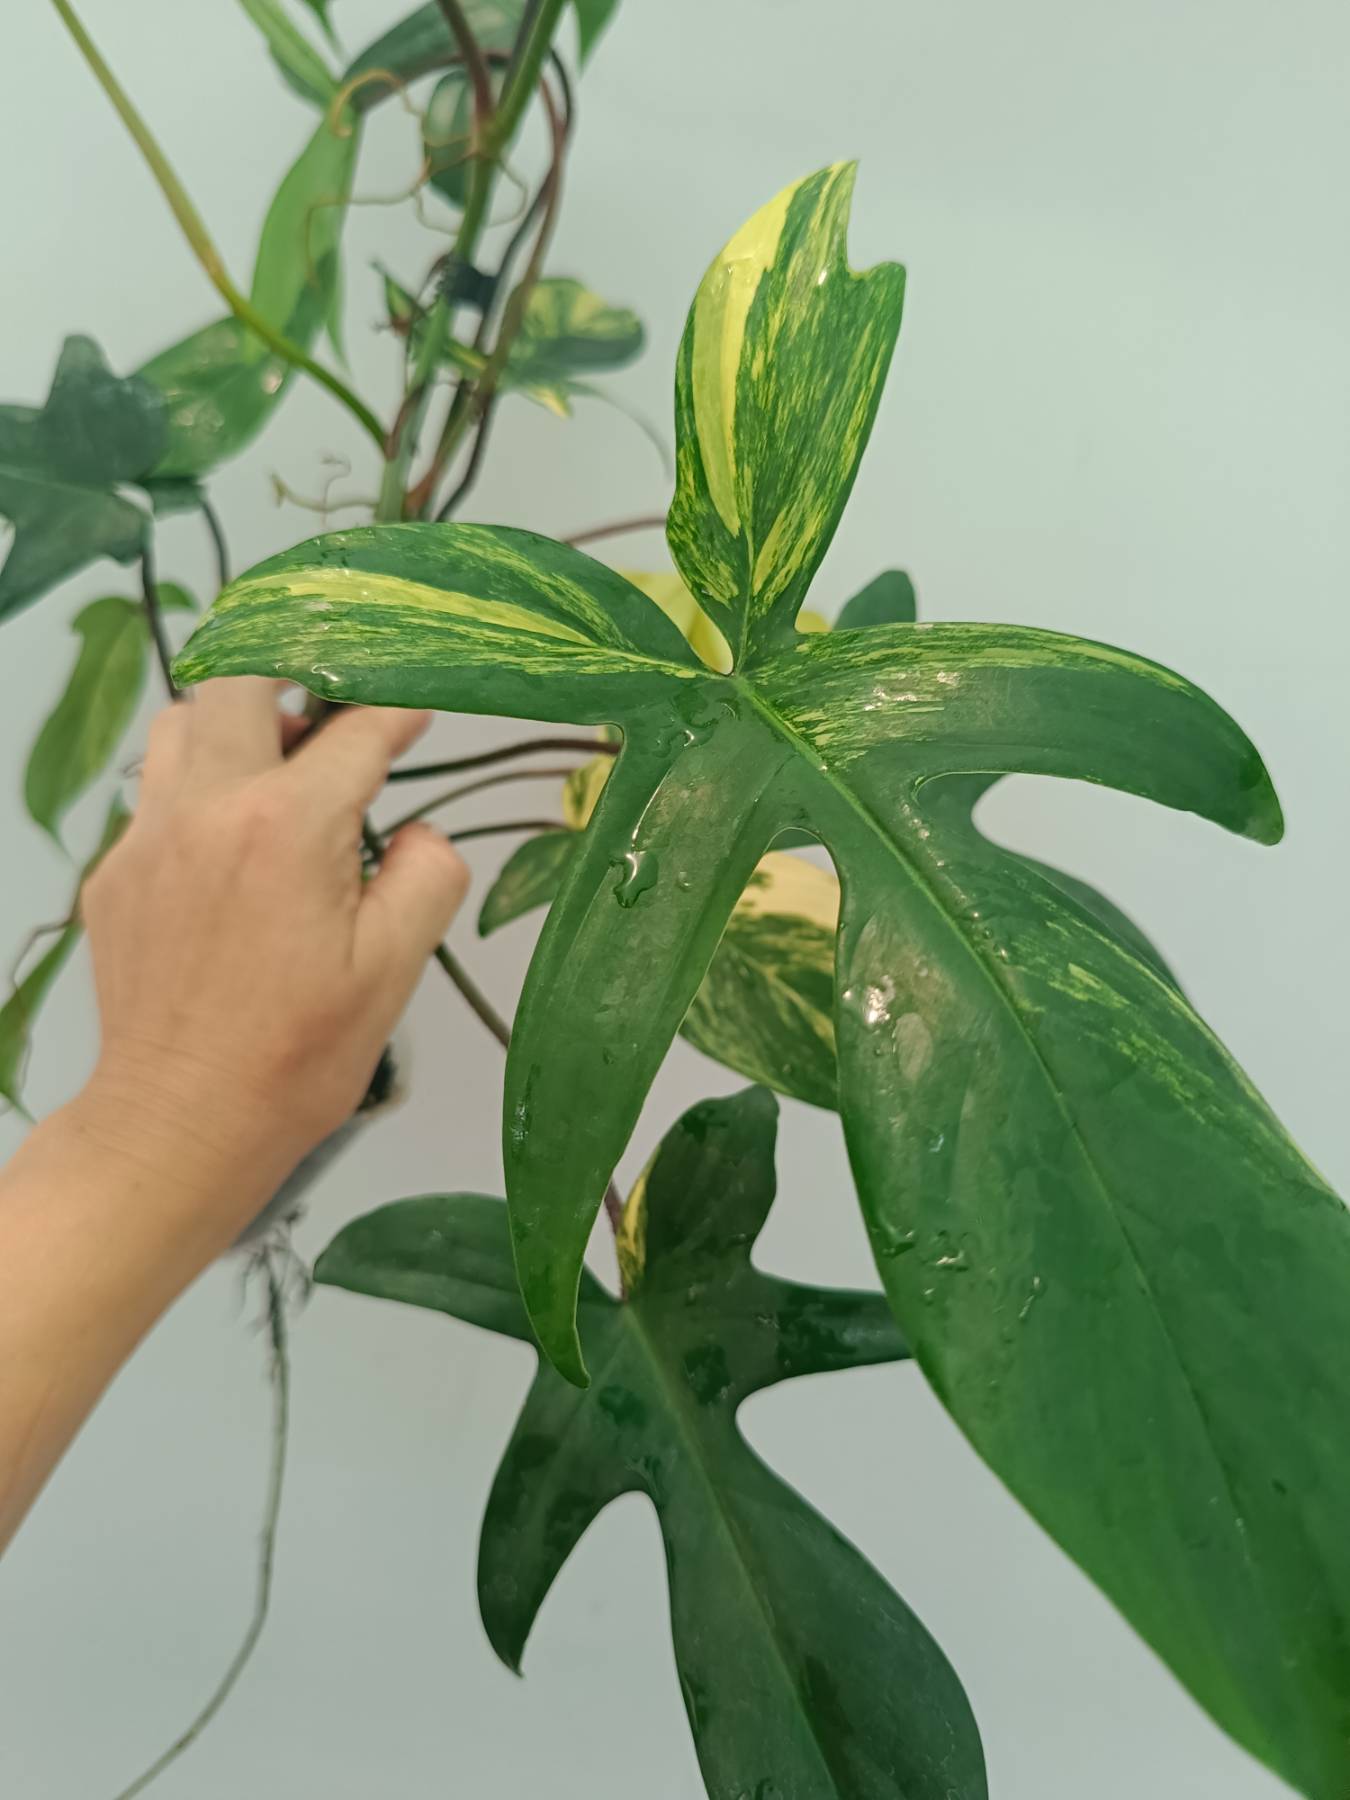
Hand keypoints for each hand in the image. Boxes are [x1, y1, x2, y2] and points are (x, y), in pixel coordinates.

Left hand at [76, 679, 467, 1230]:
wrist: (180, 1125)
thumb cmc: (299, 1056)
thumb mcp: (394, 970)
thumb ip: (426, 876)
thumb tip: (418, 833)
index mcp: (287, 826)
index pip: (355, 731)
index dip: (397, 712)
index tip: (418, 710)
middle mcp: (207, 808)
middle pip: (241, 683)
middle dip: (296, 678)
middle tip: (335, 717)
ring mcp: (147, 837)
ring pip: (180, 725)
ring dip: (234, 726)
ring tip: (277, 771)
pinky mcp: (113, 873)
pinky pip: (155, 794)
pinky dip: (198, 790)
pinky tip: (232, 848)